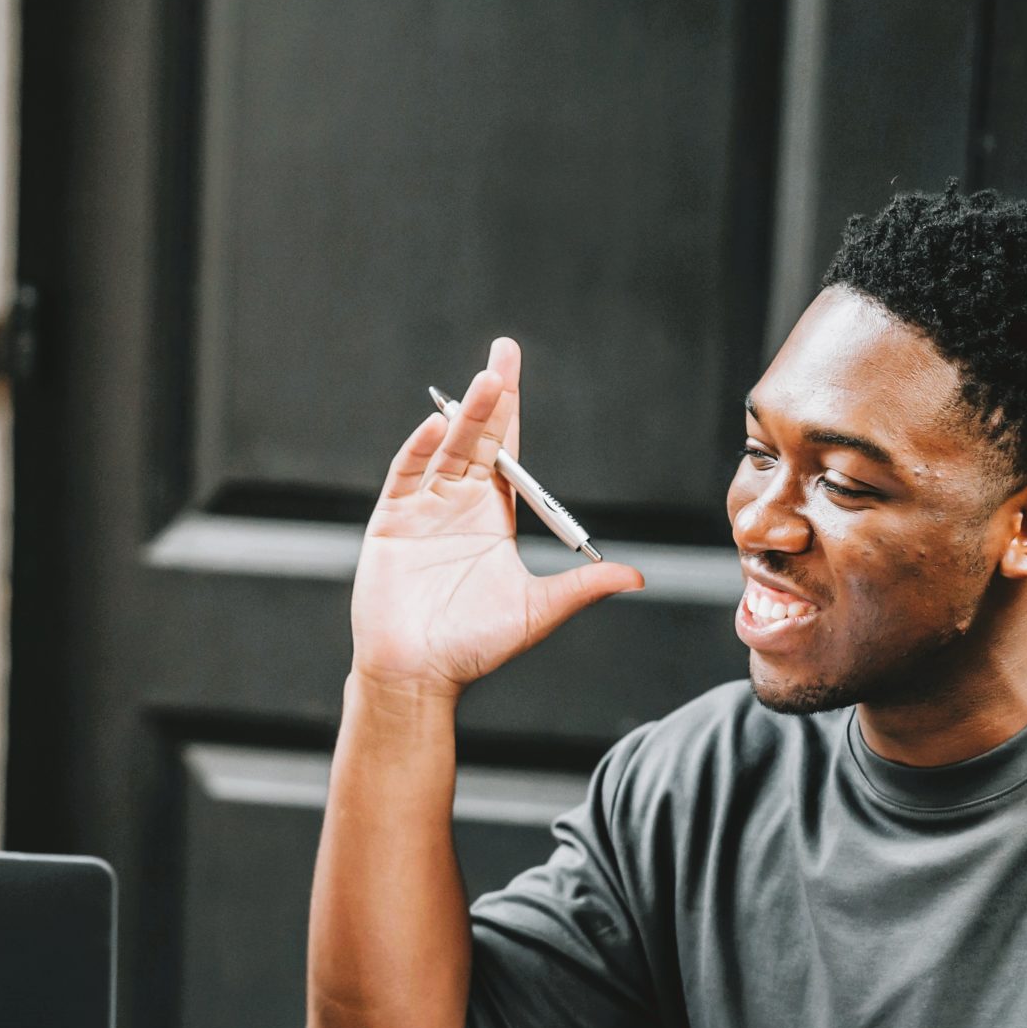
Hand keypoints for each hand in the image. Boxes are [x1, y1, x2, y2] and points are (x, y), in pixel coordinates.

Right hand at [349, 337, 642, 698]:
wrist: (418, 675)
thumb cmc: (473, 647)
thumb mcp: (537, 612)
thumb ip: (581, 587)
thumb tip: (636, 576)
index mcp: (493, 517)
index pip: (508, 453)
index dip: (512, 412)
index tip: (513, 372)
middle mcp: (458, 505)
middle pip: (478, 439)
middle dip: (491, 395)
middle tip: (504, 352)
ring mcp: (423, 510)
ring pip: (447, 451)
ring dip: (464, 416)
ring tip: (484, 383)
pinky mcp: (391, 523)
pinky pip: (406, 477)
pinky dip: (420, 451)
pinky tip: (437, 427)